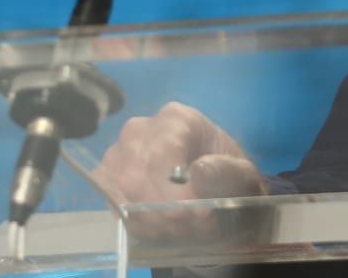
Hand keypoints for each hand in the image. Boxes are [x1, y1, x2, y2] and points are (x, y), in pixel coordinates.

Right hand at [92, 102, 263, 240]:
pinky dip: (143, 227)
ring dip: (157, 223)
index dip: (176, 191)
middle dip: (168, 212)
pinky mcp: (106, 181)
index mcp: (175, 119)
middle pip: (137, 178)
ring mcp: (117, 156)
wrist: (213, 184)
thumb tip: (199, 172)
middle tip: (199, 227)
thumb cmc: (227, 172)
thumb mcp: (241, 171)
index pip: (162, 153)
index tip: (201, 215)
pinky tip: (168, 229)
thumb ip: (227, 170)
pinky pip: (116, 210)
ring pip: (124, 197)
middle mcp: (138, 132)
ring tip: (189, 229)